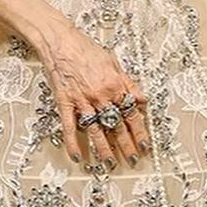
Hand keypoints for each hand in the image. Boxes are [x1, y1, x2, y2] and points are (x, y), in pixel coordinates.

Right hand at [36, 20, 151, 171]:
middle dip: (126, 145)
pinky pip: (69, 127)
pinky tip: (77, 156)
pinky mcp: (65, 103)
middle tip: (132, 160)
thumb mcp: (114, 63)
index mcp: (114, 86)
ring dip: (104, 149)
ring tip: (109, 164)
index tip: (145, 145)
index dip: (140, 132)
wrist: (61, 42)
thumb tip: (142, 98)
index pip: (132, 114)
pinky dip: (73, 143)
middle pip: (116, 126)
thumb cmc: (86, 49)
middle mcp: (100, 96)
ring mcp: (82, 101)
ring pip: (96, 131)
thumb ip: (129, 83)